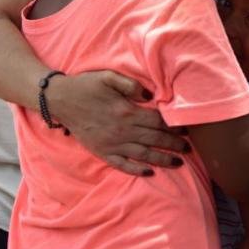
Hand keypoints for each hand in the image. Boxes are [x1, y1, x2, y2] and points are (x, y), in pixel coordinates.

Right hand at [49, 70, 188, 175]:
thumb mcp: (108, 76)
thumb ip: (130, 84)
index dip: (173, 126)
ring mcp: (112, 144)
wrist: (60, 100)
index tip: (186, 128)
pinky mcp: (102, 152)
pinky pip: (122, 165)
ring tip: (178, 163)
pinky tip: (149, 172)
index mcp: (127, 112)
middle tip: (189, 149)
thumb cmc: (86, 85)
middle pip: (154, 139)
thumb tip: (150, 94)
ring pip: (143, 155)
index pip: (157, 122)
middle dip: (173, 145)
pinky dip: (136, 170)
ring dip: (162, 160)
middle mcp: (122, 131)